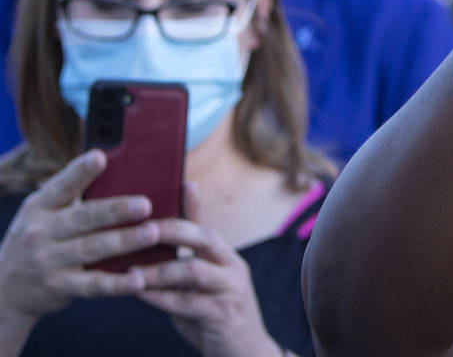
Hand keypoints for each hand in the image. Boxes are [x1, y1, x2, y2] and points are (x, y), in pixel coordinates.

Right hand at [0, 151, 153, 337]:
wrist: (5, 289)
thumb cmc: (40, 237)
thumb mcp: (44, 212)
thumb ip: (73, 194)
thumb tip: (121, 168)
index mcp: (40, 206)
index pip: (62, 186)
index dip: (81, 171)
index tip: (100, 156)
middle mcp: (40, 232)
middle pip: (83, 218)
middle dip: (116, 210)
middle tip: (145, 204)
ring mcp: (47, 261)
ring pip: (91, 249)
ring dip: (124, 241)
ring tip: (153, 233)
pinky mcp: (58, 287)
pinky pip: (92, 285)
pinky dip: (116, 284)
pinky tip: (139, 280)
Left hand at [136, 184, 280, 356]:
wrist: (244, 353)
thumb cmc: (215, 315)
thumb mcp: (204, 284)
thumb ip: (185, 263)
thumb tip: (151, 242)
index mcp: (226, 256)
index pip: (205, 225)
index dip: (189, 205)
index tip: (168, 190)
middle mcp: (234, 267)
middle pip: (205, 238)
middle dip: (171, 230)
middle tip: (141, 229)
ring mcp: (232, 290)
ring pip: (193, 271)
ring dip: (158, 270)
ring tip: (130, 271)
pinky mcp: (224, 315)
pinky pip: (186, 303)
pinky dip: (159, 297)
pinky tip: (138, 294)